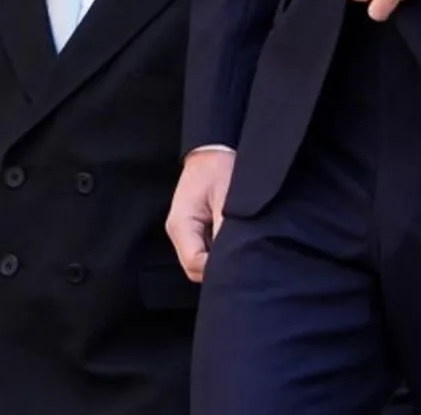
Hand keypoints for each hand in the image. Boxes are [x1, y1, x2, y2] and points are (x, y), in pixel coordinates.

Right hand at [165, 148, 235, 282]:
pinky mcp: (191, 229)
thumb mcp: (228, 202)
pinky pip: (202, 252)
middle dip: (218, 268)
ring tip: (239, 248)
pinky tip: (231, 242)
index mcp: (181, 224)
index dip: (218, 268)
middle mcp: (176, 232)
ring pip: (198, 263)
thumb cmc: (221, 170)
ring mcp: (182, 231)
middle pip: (194, 268)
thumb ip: (225, 234)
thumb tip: (233, 261)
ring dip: (217, 261)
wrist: (213, 151)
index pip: (195, 264)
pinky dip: (216, 253)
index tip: (243, 260)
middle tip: (245, 257)